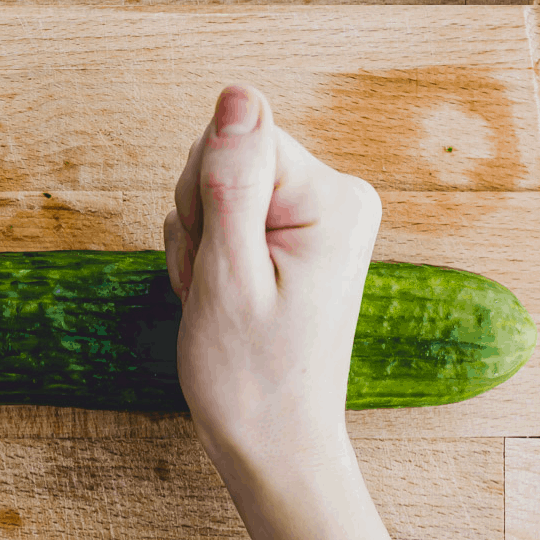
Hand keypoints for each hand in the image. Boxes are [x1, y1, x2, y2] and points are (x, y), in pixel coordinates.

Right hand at [164, 84, 424, 539]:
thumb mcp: (227, 273)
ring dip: (200, 246)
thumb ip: (230, 179)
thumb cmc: (251, 377)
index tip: (214, 263)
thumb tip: (238, 93)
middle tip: (213, 289)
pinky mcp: (300, 237)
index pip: (234, 139)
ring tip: (220, 303)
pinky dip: (211, 258)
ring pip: (217, 189)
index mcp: (333, 198)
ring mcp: (321, 217)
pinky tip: (224, 302)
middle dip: (199, 221)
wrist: (275, 446)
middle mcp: (339, 196)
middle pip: (224, 158)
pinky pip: (229, 216)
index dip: (201, 198)